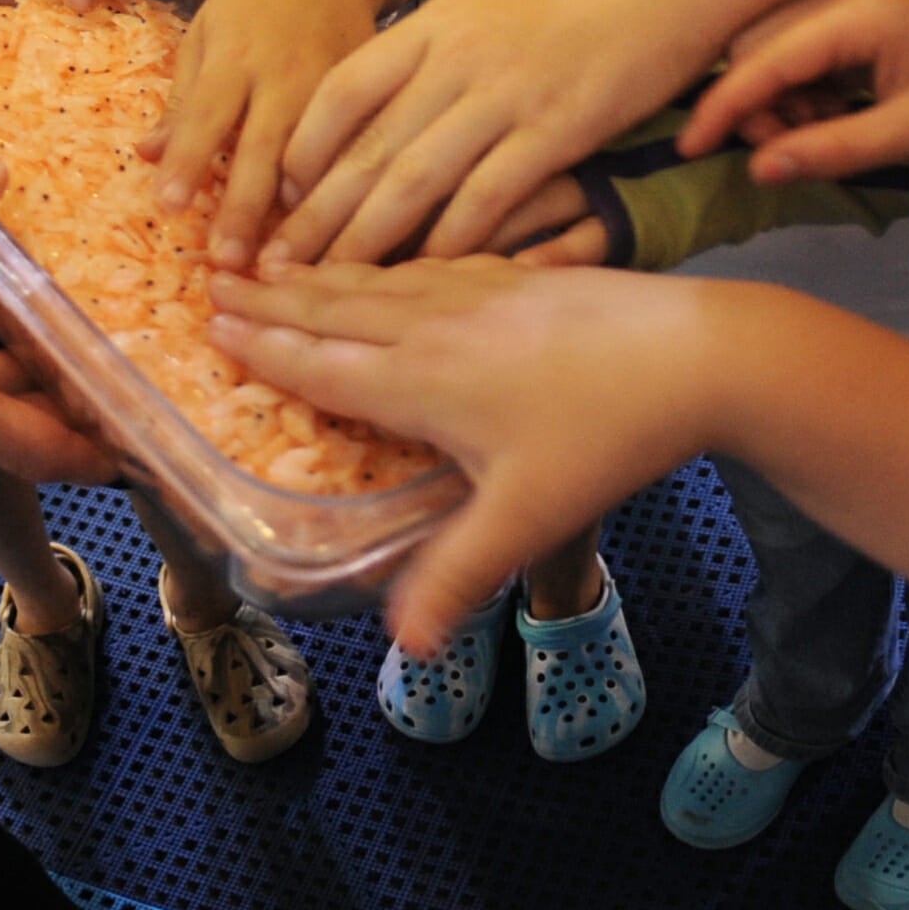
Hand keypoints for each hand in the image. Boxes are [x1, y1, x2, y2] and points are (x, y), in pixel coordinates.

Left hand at [151, 0, 409, 269]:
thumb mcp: (208, 31)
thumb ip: (185, 97)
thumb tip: (149, 155)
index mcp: (235, 52)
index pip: (206, 112)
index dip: (189, 159)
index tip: (169, 206)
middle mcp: (285, 71)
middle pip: (264, 145)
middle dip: (246, 204)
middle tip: (230, 261)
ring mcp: (336, 84)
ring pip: (320, 155)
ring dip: (302, 212)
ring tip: (287, 266)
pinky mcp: (373, 93)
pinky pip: (361, 146)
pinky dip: (352, 190)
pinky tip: (343, 234)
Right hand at [210, 260, 749, 649]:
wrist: (697, 351)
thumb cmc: (606, 437)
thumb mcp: (528, 517)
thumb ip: (457, 575)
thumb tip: (405, 647)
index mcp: (423, 378)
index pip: (324, 363)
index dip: (265, 348)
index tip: (211, 325)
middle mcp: (437, 323)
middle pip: (338, 309)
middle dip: (274, 299)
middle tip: (216, 278)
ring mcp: (481, 291)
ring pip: (381, 280)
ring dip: (323, 275)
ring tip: (281, 265)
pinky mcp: (521, 276)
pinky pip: (432, 263)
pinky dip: (388, 262)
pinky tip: (393, 264)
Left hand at [265, 0, 718, 270]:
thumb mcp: (491, 3)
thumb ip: (440, 48)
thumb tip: (392, 94)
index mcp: (436, 23)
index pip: (343, 90)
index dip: (306, 146)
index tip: (281, 193)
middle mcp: (457, 58)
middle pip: (367, 146)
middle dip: (316, 213)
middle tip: (277, 264)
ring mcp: (506, 93)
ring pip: (414, 177)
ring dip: (367, 238)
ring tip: (332, 284)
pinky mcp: (558, 128)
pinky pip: (488, 194)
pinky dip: (453, 240)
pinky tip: (428, 276)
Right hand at [678, 0, 908, 181]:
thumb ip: (832, 149)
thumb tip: (759, 167)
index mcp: (855, 11)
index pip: (763, 59)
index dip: (723, 108)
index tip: (689, 148)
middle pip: (751, 43)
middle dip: (757, 104)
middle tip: (795, 148)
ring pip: (765, 45)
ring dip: (778, 98)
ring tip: (828, 130)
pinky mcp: (842, 7)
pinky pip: (790, 46)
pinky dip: (797, 88)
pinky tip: (834, 112)